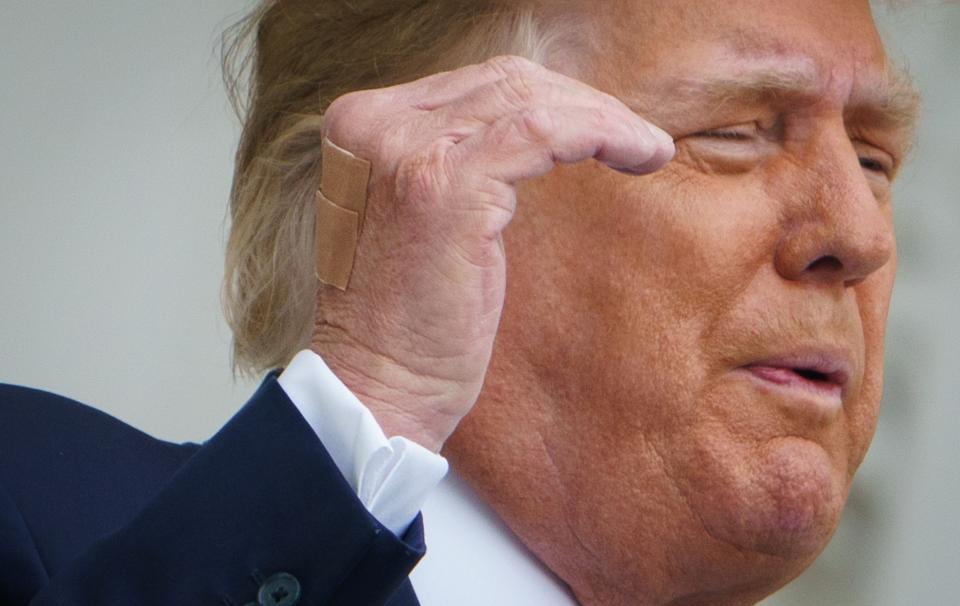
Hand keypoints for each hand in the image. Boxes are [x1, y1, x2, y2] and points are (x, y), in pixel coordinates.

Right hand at [312, 55, 674, 451]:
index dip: (551, 98)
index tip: (601, 127)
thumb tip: (538, 132)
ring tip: (648, 149)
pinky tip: (641, 155)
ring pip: (531, 99)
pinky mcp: (444, 184)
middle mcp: (375, 124)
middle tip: (634, 138)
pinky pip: (543, 131)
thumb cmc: (406, 323)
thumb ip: (454, 165)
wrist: (375, 389)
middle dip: (583, 103)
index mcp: (362, 125)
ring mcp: (405, 149)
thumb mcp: (422, 221)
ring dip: (603, 118)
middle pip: (505, 81)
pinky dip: (602, 134)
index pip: (474, 84)